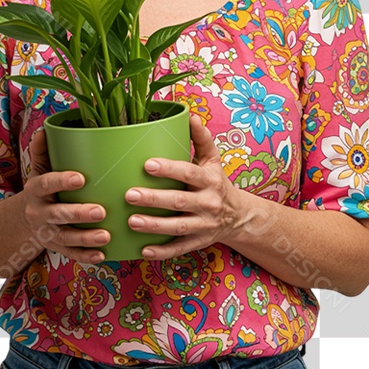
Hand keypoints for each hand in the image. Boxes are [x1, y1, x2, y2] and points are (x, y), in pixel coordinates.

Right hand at [22, 126, 109, 264]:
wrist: (24, 220)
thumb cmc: (42, 189)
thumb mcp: (39, 169)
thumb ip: (42, 150)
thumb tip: (47, 128)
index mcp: (35, 190)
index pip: (46, 184)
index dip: (62, 181)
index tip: (81, 178)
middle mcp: (38, 212)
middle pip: (57, 214)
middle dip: (79, 213)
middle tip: (101, 211)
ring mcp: (47, 232)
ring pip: (65, 237)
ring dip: (86, 238)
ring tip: (106, 236)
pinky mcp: (56, 247)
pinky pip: (70, 254)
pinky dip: (85, 256)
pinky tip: (102, 255)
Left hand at [124, 113, 245, 259]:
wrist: (239, 217)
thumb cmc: (216, 183)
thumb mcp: (213, 160)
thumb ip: (201, 139)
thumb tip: (190, 116)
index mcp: (209, 180)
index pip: (188, 173)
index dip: (169, 169)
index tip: (147, 164)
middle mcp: (208, 203)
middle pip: (179, 201)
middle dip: (154, 199)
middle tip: (129, 194)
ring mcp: (204, 225)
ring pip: (178, 227)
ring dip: (154, 225)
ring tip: (131, 221)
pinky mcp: (198, 243)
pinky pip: (179, 249)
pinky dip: (162, 252)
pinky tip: (143, 251)